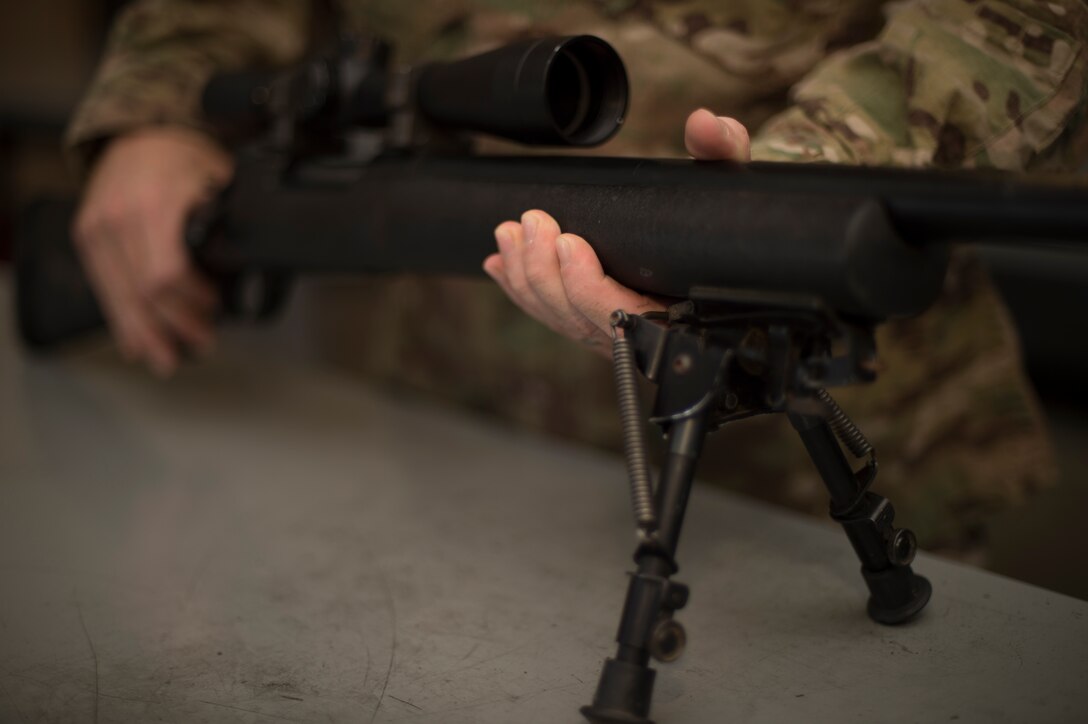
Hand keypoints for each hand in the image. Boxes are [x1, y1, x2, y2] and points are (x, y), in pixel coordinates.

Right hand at [73, 128, 233, 375]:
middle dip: (175, 326)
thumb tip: (252, 262)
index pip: (167, 273)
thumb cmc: (184, 155)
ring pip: (119, 297)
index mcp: (156, 204)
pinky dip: (121, 319)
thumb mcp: (221, 179)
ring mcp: (98, 227)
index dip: (193, 301)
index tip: (215, 310)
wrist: (141, 130)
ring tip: (167, 360)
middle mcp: (120, 217)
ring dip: (146, 334)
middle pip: (144, 292)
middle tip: (202, 344)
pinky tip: (136, 343)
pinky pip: (103, 287)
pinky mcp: (87, 235)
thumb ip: (231, 220)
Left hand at [484, 109, 750, 354]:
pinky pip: (555, 319)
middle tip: (531, 223)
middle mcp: (650, 335)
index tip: (567, 241)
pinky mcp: (601, 327)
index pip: (624, 315)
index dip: (587, 286)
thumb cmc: (736, 230)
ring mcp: (622, 336)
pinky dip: (523, 292)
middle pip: (580, 319)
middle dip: (544, 272)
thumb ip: (724, 153)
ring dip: (527, 278)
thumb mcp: (735, 186)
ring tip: (509, 234)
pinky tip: (501, 265)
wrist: (741, 263)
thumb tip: (704, 123)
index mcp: (684, 316)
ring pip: (562, 320)